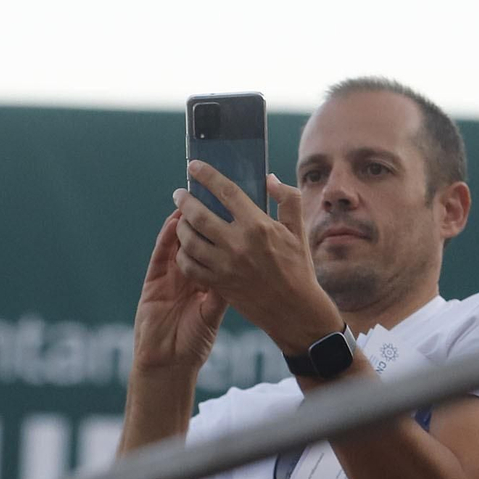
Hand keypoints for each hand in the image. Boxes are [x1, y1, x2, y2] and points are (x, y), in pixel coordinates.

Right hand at [132, 211, 227, 374]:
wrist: (168, 362)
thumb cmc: (193, 343)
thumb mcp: (214, 315)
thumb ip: (224, 291)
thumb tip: (242, 266)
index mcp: (205, 281)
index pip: (217, 247)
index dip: (224, 229)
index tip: (236, 208)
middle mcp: (188, 274)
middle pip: (199, 238)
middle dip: (206, 216)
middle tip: (215, 192)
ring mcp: (170, 275)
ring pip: (180, 241)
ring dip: (187, 220)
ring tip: (197, 197)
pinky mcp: (153, 279)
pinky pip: (162, 253)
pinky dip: (168, 237)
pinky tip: (176, 221)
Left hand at [173, 165, 344, 354]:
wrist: (295, 311)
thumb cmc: (299, 268)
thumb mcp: (298, 230)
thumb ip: (287, 199)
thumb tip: (269, 179)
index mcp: (258, 225)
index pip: (226, 191)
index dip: (207, 175)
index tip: (194, 166)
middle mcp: (238, 244)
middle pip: (199, 215)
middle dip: (184, 201)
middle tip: (180, 194)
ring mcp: (226, 266)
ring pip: (189, 240)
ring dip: (181, 227)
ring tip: (181, 220)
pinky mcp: (219, 284)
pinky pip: (190, 266)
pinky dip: (184, 255)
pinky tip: (186, 248)